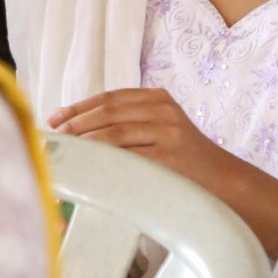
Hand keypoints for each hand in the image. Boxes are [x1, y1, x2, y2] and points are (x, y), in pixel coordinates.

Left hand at [48, 89, 226, 189]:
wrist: (223, 179)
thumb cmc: (184, 158)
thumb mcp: (163, 127)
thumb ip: (132, 121)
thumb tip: (81, 128)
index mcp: (159, 98)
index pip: (110, 98)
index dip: (79, 107)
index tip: (55, 118)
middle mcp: (163, 111)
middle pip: (108, 114)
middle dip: (76, 126)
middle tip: (54, 139)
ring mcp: (168, 134)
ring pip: (114, 135)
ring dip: (83, 145)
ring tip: (64, 154)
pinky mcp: (169, 159)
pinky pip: (127, 159)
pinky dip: (102, 164)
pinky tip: (87, 170)